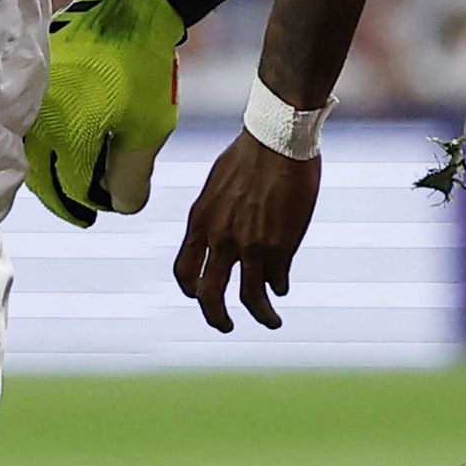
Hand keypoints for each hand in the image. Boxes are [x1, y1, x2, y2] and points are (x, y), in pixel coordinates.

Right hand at [22, 0, 186, 226]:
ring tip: (75, 179)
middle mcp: (37, 121)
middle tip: (84, 212)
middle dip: (65, 197)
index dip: (93, 204)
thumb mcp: (148, 128)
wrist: (128, 8)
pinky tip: (65, 144)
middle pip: (43, 178)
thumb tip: (119, 207)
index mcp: (66, 135)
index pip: (71, 189)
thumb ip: (131, 177)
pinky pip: (30, 125)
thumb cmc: (142, 68)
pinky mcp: (29, 82)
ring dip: (52, 171)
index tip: (108, 207)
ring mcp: (29, 99)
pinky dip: (46, 142)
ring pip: (32, 153)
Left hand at [172, 133, 319, 333]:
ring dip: (261, 316)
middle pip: (209, 296)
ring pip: (250, 297)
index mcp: (200, 222)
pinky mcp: (280, 246)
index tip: (200, 296)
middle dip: (216, 318)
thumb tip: (219, 235)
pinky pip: (277, 280)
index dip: (191, 289)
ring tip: (271, 322)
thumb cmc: (249, 154)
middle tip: (226, 326)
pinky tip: (282, 289)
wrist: (278, 139)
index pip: (184, 271)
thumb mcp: (217, 186)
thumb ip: (214, 215)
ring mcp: (251, 246)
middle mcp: (220, 239)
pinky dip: (278, 288)